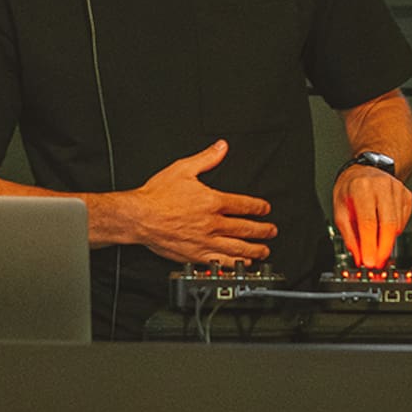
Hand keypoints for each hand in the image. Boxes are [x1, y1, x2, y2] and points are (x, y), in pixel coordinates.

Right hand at [129, 140, 276, 264]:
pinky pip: (220, 262)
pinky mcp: (195, 255)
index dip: (258, 207)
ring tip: (264, 250)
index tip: (265, 209)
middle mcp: (212, 223)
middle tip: (272, 231)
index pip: (243, 205)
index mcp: (212, 202)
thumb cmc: (157, 196)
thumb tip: (221, 147)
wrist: (139, 217)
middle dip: (262, 230)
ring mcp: (204, 241)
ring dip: (254, 249)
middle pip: (245, 228)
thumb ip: (206, 159)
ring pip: (237, 248)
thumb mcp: (182, 169)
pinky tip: (241, 263)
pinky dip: (234, 263)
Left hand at [334, 164, 411, 268]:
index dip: (370, 245)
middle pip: (388, 224)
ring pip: (397, 224)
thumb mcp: (340, 209)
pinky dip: (394, 231)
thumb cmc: (352, 187)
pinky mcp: (407, 195)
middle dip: (383, 248)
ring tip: (377, 247)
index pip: (368, 222)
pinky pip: (404, 220)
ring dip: (388, 241)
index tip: (369, 260)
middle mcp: (382, 186)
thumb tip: (358, 255)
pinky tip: (384, 229)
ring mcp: (398, 189)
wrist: (367, 168)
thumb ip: (349, 234)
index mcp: (362, 187)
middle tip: (377, 262)